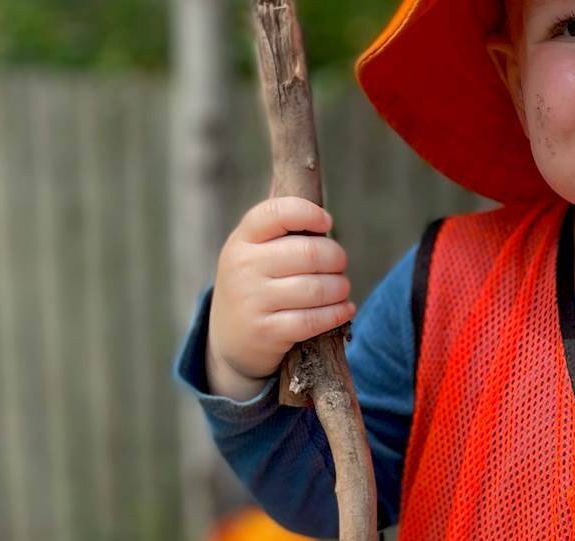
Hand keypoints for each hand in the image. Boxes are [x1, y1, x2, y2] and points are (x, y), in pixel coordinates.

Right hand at [206, 196, 356, 400]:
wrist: (229, 339)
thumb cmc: (255, 283)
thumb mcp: (254, 248)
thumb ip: (279, 219)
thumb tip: (304, 168)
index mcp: (243, 239)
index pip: (277, 213)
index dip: (308, 213)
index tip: (326, 221)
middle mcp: (244, 266)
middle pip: (309, 253)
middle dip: (336, 258)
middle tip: (339, 264)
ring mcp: (253, 301)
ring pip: (316, 289)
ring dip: (340, 288)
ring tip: (342, 288)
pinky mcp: (266, 332)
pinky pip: (313, 320)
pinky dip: (337, 313)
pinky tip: (345, 309)